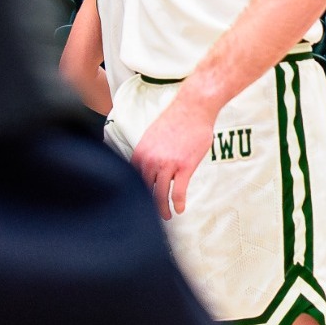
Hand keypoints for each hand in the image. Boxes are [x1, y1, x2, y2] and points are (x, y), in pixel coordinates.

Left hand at [130, 95, 217, 219]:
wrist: (193, 108)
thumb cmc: (176, 119)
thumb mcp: (153, 136)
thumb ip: (148, 153)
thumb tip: (148, 167)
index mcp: (141, 153)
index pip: (132, 180)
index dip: (133, 194)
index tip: (136, 204)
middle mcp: (150, 160)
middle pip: (144, 190)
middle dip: (147, 205)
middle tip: (150, 216)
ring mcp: (167, 164)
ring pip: (160, 194)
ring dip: (162, 209)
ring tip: (166, 216)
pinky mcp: (184, 166)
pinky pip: (178, 191)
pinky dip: (178, 203)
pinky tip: (180, 209)